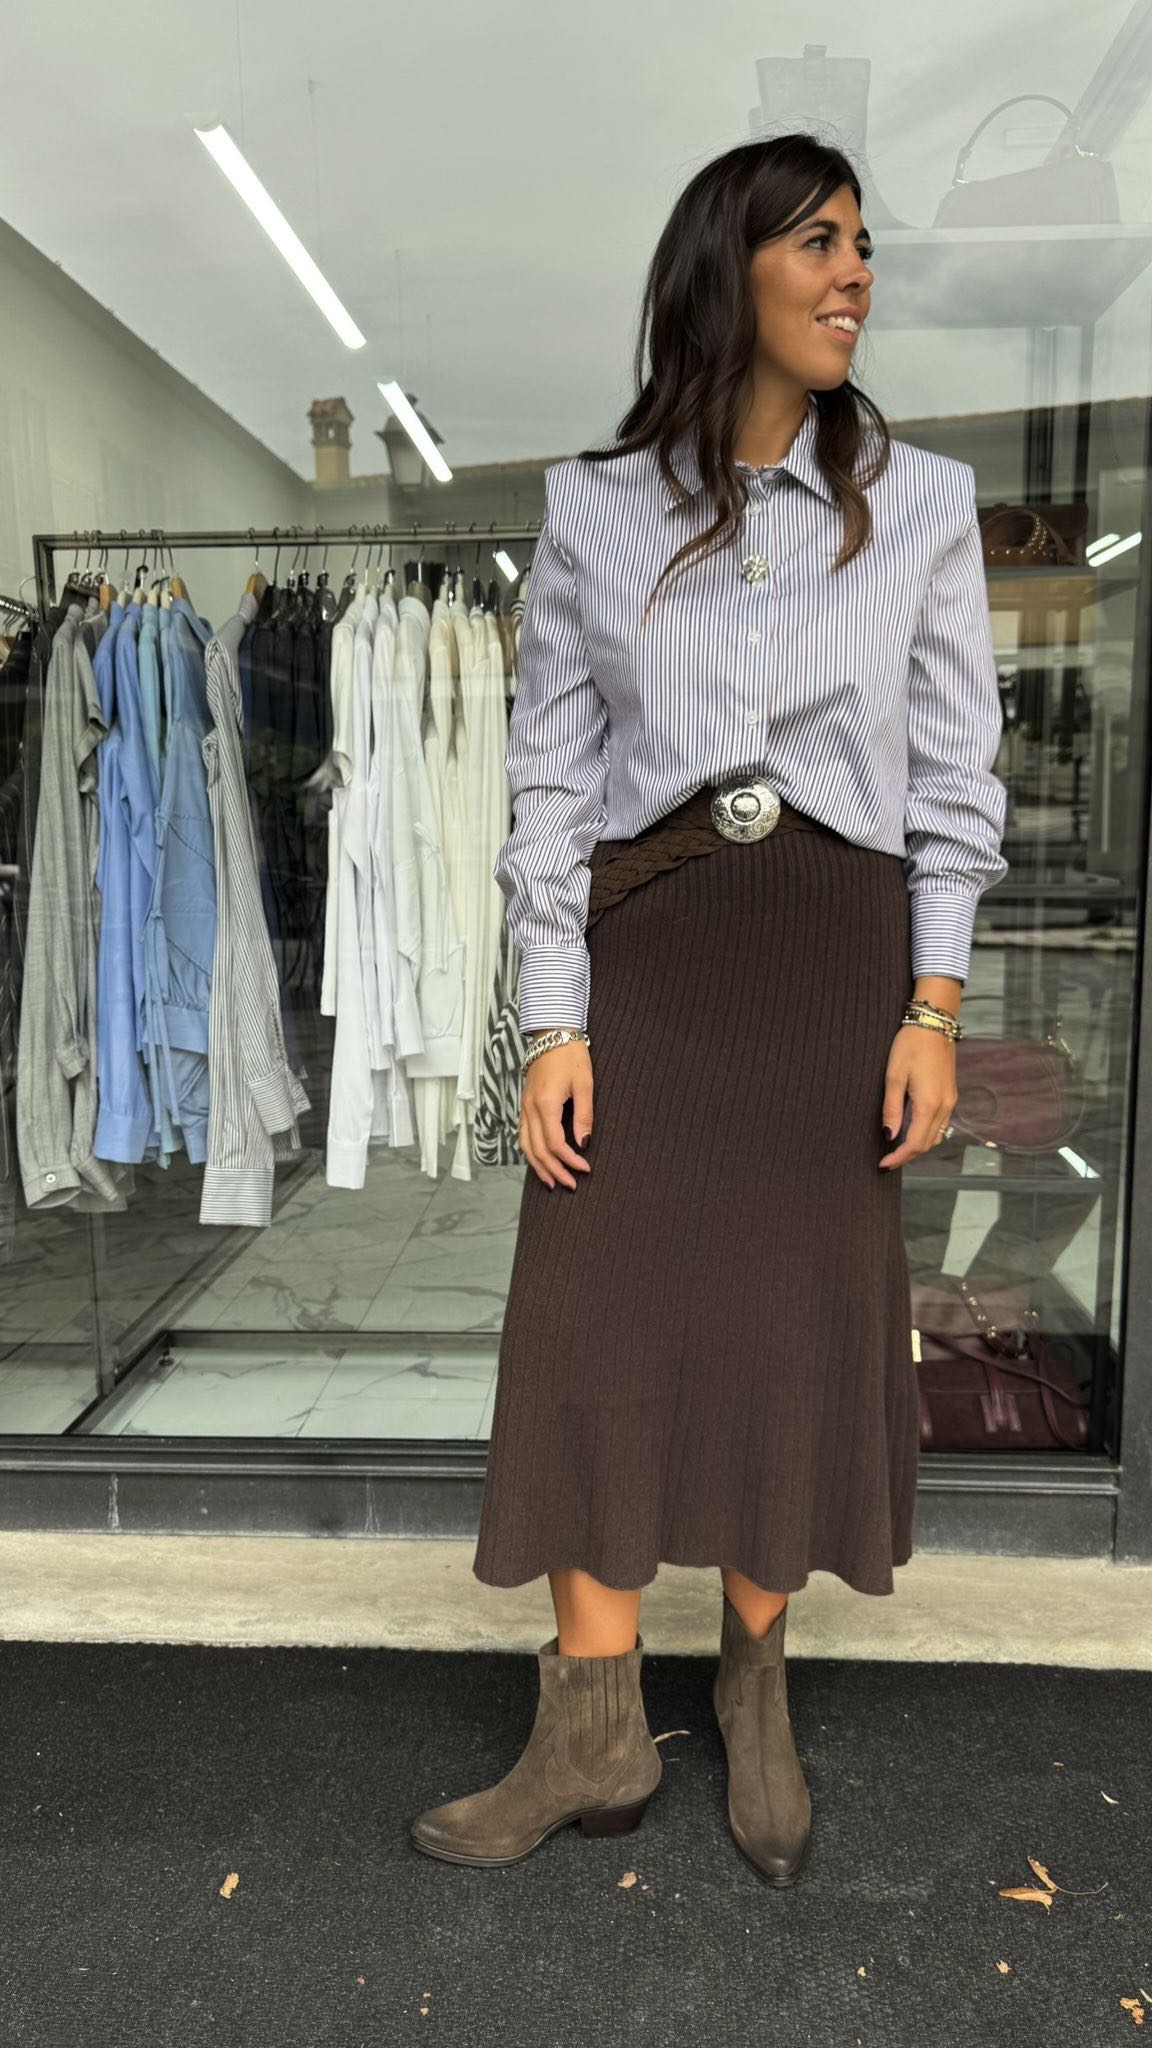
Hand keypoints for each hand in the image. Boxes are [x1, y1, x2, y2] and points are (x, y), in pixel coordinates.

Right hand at [520, 1035, 593, 1189]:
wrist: (551, 1033)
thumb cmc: (570, 1055)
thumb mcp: (585, 1084)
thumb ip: (584, 1115)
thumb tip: (584, 1143)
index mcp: (545, 1104)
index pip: (555, 1143)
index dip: (570, 1160)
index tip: (585, 1168)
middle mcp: (530, 1108)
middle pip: (538, 1150)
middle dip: (555, 1171)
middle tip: (571, 1185)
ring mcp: (524, 1107)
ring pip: (525, 1146)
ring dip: (538, 1167)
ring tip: (552, 1183)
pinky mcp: (524, 1105)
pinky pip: (522, 1135)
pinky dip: (530, 1152)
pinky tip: (539, 1161)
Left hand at [878, 1024, 957, 1169]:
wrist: (934, 1023)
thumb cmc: (910, 1045)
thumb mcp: (893, 1076)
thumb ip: (892, 1109)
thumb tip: (889, 1136)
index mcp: (929, 1104)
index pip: (915, 1144)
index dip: (899, 1158)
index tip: (882, 1165)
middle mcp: (945, 1106)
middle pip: (927, 1144)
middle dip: (907, 1156)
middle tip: (886, 1161)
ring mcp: (951, 1101)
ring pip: (936, 1136)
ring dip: (918, 1147)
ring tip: (897, 1149)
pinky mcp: (951, 1094)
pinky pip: (941, 1124)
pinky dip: (926, 1134)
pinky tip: (911, 1131)